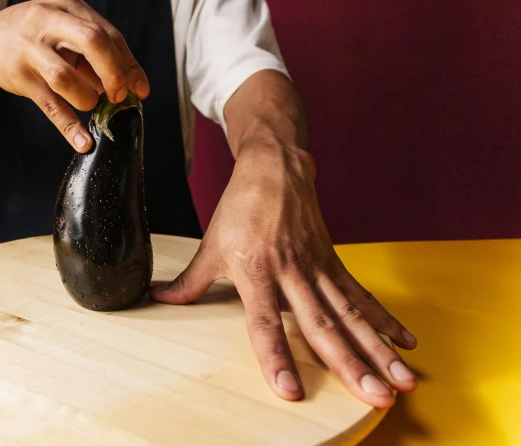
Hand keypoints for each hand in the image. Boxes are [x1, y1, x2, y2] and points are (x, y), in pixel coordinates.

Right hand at [0, 0, 149, 151]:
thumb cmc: (37, 37)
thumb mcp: (65, 31)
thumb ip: (96, 53)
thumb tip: (132, 84)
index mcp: (68, 5)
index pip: (108, 33)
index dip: (128, 64)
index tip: (140, 89)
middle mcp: (47, 20)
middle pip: (93, 41)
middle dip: (114, 73)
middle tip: (118, 96)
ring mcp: (29, 47)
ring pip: (66, 76)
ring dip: (87, 98)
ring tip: (91, 105)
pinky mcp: (18, 74)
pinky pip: (49, 104)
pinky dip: (68, 126)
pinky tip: (83, 142)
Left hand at [151, 142, 417, 407]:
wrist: (275, 168)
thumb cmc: (241, 207)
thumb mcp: (211, 245)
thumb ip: (192, 281)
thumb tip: (160, 299)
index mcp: (256, 272)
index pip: (265, 323)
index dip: (276, 357)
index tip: (290, 390)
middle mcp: (291, 273)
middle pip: (322, 325)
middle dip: (349, 364)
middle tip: (372, 396)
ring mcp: (317, 268)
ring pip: (351, 315)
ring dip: (377, 350)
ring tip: (401, 381)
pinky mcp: (333, 261)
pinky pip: (361, 295)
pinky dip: (384, 320)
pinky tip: (404, 343)